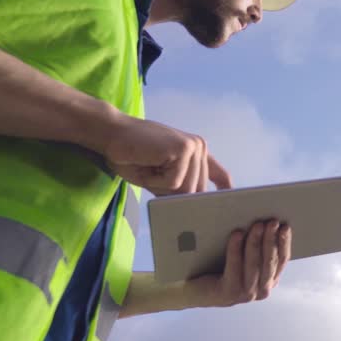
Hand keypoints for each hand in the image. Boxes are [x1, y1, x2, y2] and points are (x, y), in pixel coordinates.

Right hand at [99, 115, 232, 195]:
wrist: (111, 134)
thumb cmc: (132, 157)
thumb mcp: (160, 177)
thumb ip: (179, 188)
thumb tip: (194, 206)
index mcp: (196, 152)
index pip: (216, 173)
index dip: (224, 187)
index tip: (230, 198)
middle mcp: (199, 148)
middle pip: (196, 190)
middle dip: (171, 193)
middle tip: (151, 174)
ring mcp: (194, 147)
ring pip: (186, 189)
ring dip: (161, 186)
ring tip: (149, 166)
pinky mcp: (183, 149)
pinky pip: (173, 182)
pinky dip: (155, 180)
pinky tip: (148, 163)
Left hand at [194, 219, 291, 306]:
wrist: (193, 288)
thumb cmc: (219, 266)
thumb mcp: (244, 257)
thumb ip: (256, 246)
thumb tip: (266, 222)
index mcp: (270, 280)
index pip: (282, 260)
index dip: (284, 242)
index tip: (285, 225)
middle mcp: (262, 290)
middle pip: (270, 261)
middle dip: (271, 239)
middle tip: (272, 222)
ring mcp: (246, 294)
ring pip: (254, 264)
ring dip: (256, 242)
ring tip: (257, 225)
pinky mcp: (228, 293)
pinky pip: (234, 267)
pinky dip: (236, 249)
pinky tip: (237, 234)